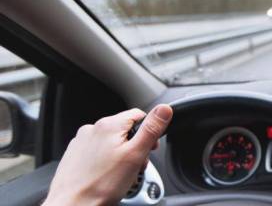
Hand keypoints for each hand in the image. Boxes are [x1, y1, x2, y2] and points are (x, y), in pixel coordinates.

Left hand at [43, 104, 172, 205]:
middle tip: (136, 166)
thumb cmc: (101, 185)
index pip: (139, 115)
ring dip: (121, 155)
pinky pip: (97, 152)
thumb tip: (164, 109)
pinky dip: (106, 161)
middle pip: (125, 130)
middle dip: (135, 147)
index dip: (149, 132)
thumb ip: (151, 129)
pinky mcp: (75, 155)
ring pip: (111, 142)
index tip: (150, 148)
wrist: (72, 205)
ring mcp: (81, 142)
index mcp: (109, 125)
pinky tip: (107, 176)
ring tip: (121, 174)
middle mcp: (92, 129)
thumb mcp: (135, 155)